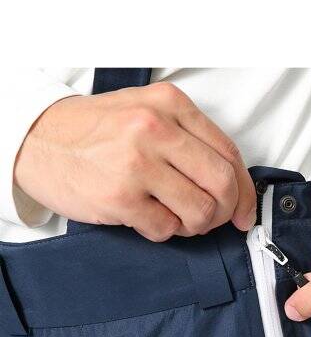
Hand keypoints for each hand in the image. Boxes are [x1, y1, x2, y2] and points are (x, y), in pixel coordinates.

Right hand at [14, 82, 255, 240]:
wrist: (38, 139)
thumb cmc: (96, 130)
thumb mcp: (147, 112)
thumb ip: (190, 140)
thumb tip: (233, 185)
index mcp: (170, 105)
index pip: (229, 154)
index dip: (245, 190)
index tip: (246, 210)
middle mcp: (156, 129)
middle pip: (222, 184)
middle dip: (226, 211)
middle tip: (214, 219)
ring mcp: (137, 164)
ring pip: (200, 211)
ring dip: (196, 225)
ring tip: (178, 218)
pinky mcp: (119, 197)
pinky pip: (166, 229)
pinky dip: (165, 231)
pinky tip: (149, 218)